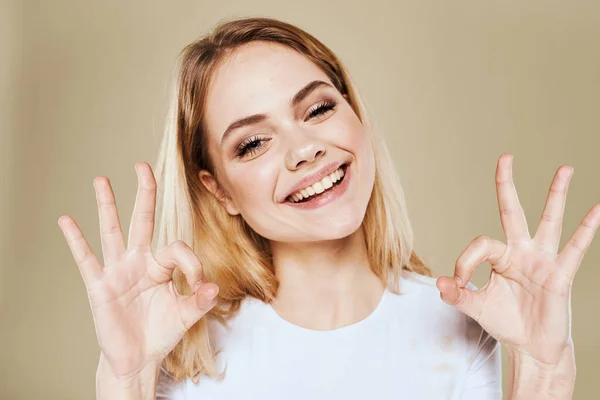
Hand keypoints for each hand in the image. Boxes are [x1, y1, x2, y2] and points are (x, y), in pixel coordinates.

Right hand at [58, 162, 218, 378]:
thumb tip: (214, 287)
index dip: (192, 263)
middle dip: (144, 194)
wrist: (138, 359)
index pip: (177, 248)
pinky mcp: (99, 286)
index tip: (200, 285)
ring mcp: (117, 271)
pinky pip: (86, 259)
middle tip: (142, 165)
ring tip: (101, 179)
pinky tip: (66, 220)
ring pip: (113, 231)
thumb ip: (200, 301)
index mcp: (161, 266)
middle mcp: (138, 262)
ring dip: (108, 206)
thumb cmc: (161, 332)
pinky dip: (76, 240)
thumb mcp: (186, 315)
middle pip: (142, 220)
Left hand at [437, 153, 599, 364]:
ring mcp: (542, 260)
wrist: (531, 346)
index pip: (480, 244)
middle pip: (513, 211)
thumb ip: (457, 295)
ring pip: (548, 220)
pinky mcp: (560, 274)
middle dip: (507, 185)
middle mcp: (521, 252)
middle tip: (505, 157)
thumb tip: (439, 283)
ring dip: (556, 194)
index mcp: (499, 257)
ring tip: (564, 168)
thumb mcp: (476, 308)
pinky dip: (587, 228)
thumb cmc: (505, 323)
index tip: (457, 283)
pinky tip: (598, 207)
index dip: (464, 261)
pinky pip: (576, 247)